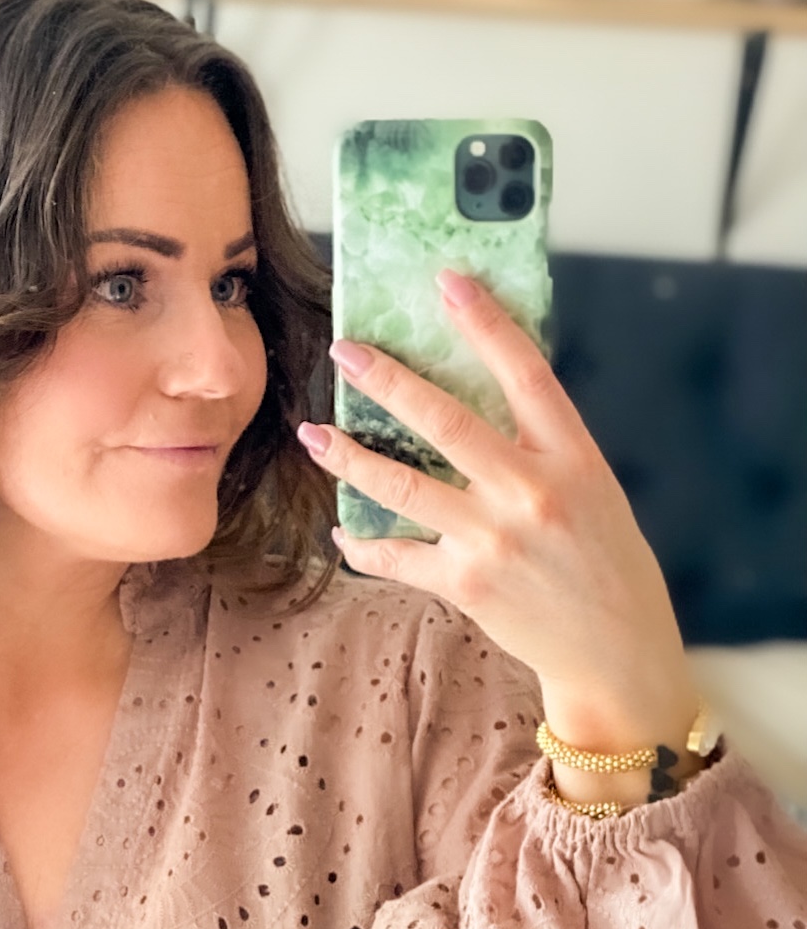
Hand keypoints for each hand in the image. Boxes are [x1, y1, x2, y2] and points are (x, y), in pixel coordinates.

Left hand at [297, 269, 695, 758]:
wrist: (615, 647)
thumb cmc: (602, 558)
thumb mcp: (590, 487)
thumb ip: (541, 445)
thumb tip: (479, 392)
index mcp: (573, 456)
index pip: (526, 372)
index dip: (485, 322)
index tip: (447, 281)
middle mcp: (533, 492)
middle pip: (448, 422)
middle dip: (389, 382)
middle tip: (346, 352)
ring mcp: (496, 541)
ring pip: (406, 487)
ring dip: (351, 458)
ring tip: (313, 434)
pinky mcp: (468, 586)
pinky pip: (398, 557)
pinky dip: (363, 544)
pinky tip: (341, 529)